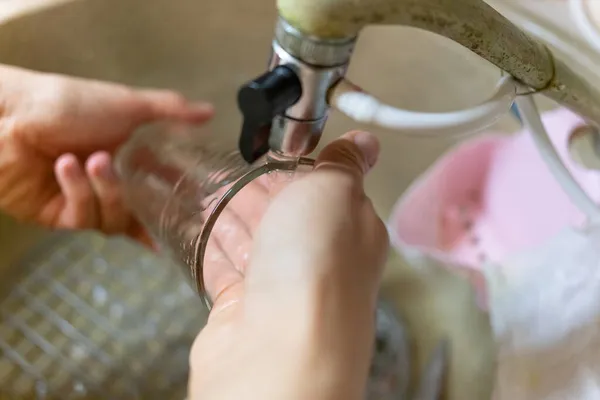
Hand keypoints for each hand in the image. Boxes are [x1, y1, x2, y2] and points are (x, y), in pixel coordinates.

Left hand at [0, 65, 212, 242]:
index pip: (163, 185)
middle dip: (149, 207)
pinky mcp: (61, 216)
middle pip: (143, 213)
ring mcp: (87, 201)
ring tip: (93, 160)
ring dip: (107, 189)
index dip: (179, 198)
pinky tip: (66, 166)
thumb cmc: (68, 104)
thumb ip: (171, 111)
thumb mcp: (128, 103)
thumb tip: (210, 112)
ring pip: (115, 218)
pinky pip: (84, 216)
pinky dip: (78, 190)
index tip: (198, 205)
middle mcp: (110, 183)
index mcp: (129, 158)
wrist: (9, 116)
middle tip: (153, 195)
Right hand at [189, 131, 388, 399]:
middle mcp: (318, 264)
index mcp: (352, 233)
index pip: (327, 192)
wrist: (278, 351)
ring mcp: (278, 289)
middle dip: (258, 191)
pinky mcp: (241, 309)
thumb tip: (365, 143)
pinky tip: (199, 228)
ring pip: (253, 241)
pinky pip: (224, 269)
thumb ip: (343, 164)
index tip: (276, 150)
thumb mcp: (334, 192)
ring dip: (231, 215)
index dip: (299, 169)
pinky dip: (211, 245)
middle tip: (231, 169)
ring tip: (207, 191)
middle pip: (285, 217)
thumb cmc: (315, 272)